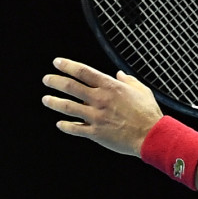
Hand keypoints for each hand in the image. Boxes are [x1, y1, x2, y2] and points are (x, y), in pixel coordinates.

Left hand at [42, 58, 163, 155]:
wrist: (151, 135)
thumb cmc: (148, 113)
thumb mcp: (142, 91)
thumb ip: (128, 81)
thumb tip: (119, 74)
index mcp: (110, 87)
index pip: (83, 72)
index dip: (68, 66)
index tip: (57, 62)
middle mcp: (100, 99)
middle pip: (70, 87)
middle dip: (55, 81)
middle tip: (46, 79)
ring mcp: (95, 116)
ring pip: (67, 107)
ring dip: (53, 102)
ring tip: (46, 99)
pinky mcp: (95, 133)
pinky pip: (75, 128)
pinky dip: (65, 126)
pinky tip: (60, 124)